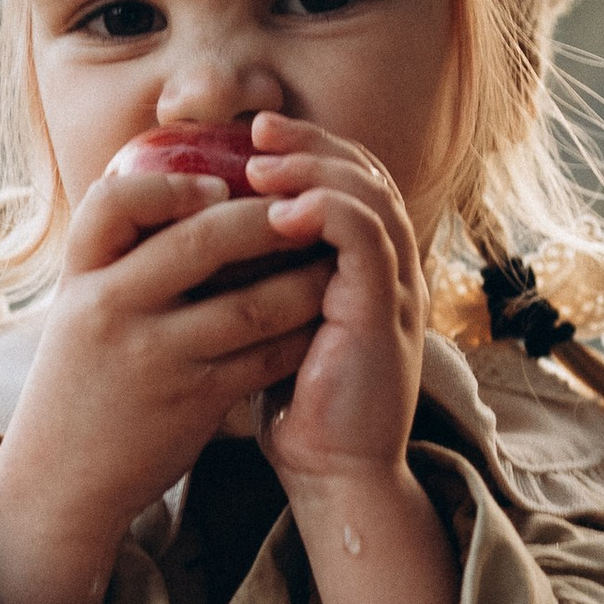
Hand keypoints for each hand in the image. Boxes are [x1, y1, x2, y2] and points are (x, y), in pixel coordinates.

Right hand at [0, 163, 330, 603]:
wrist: (61, 479)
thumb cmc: (81, 382)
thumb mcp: (78, 311)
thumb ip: (121, 261)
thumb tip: (187, 199)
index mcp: (80, 279)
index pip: (113, 202)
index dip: (173, 184)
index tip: (218, 187)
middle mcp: (112, 310)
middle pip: (202, 242)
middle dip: (265, 219)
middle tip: (305, 207)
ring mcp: (155, 357)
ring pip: (251, 304)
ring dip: (302, 279)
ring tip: (334, 261)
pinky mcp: (193, 401)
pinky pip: (263, 357)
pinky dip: (299, 334)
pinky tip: (322, 321)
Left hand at [241, 116, 425, 487]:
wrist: (334, 476)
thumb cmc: (298, 408)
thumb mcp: (276, 327)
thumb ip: (265, 280)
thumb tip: (207, 237)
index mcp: (368, 270)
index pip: (352, 181)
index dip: (309, 150)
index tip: (252, 135)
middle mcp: (392, 271)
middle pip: (368, 175)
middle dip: (312, 144)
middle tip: (257, 128)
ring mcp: (396, 291)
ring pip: (371, 197)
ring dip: (315, 171)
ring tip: (262, 163)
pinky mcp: (386, 315)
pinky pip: (367, 241)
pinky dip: (328, 214)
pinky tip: (282, 210)